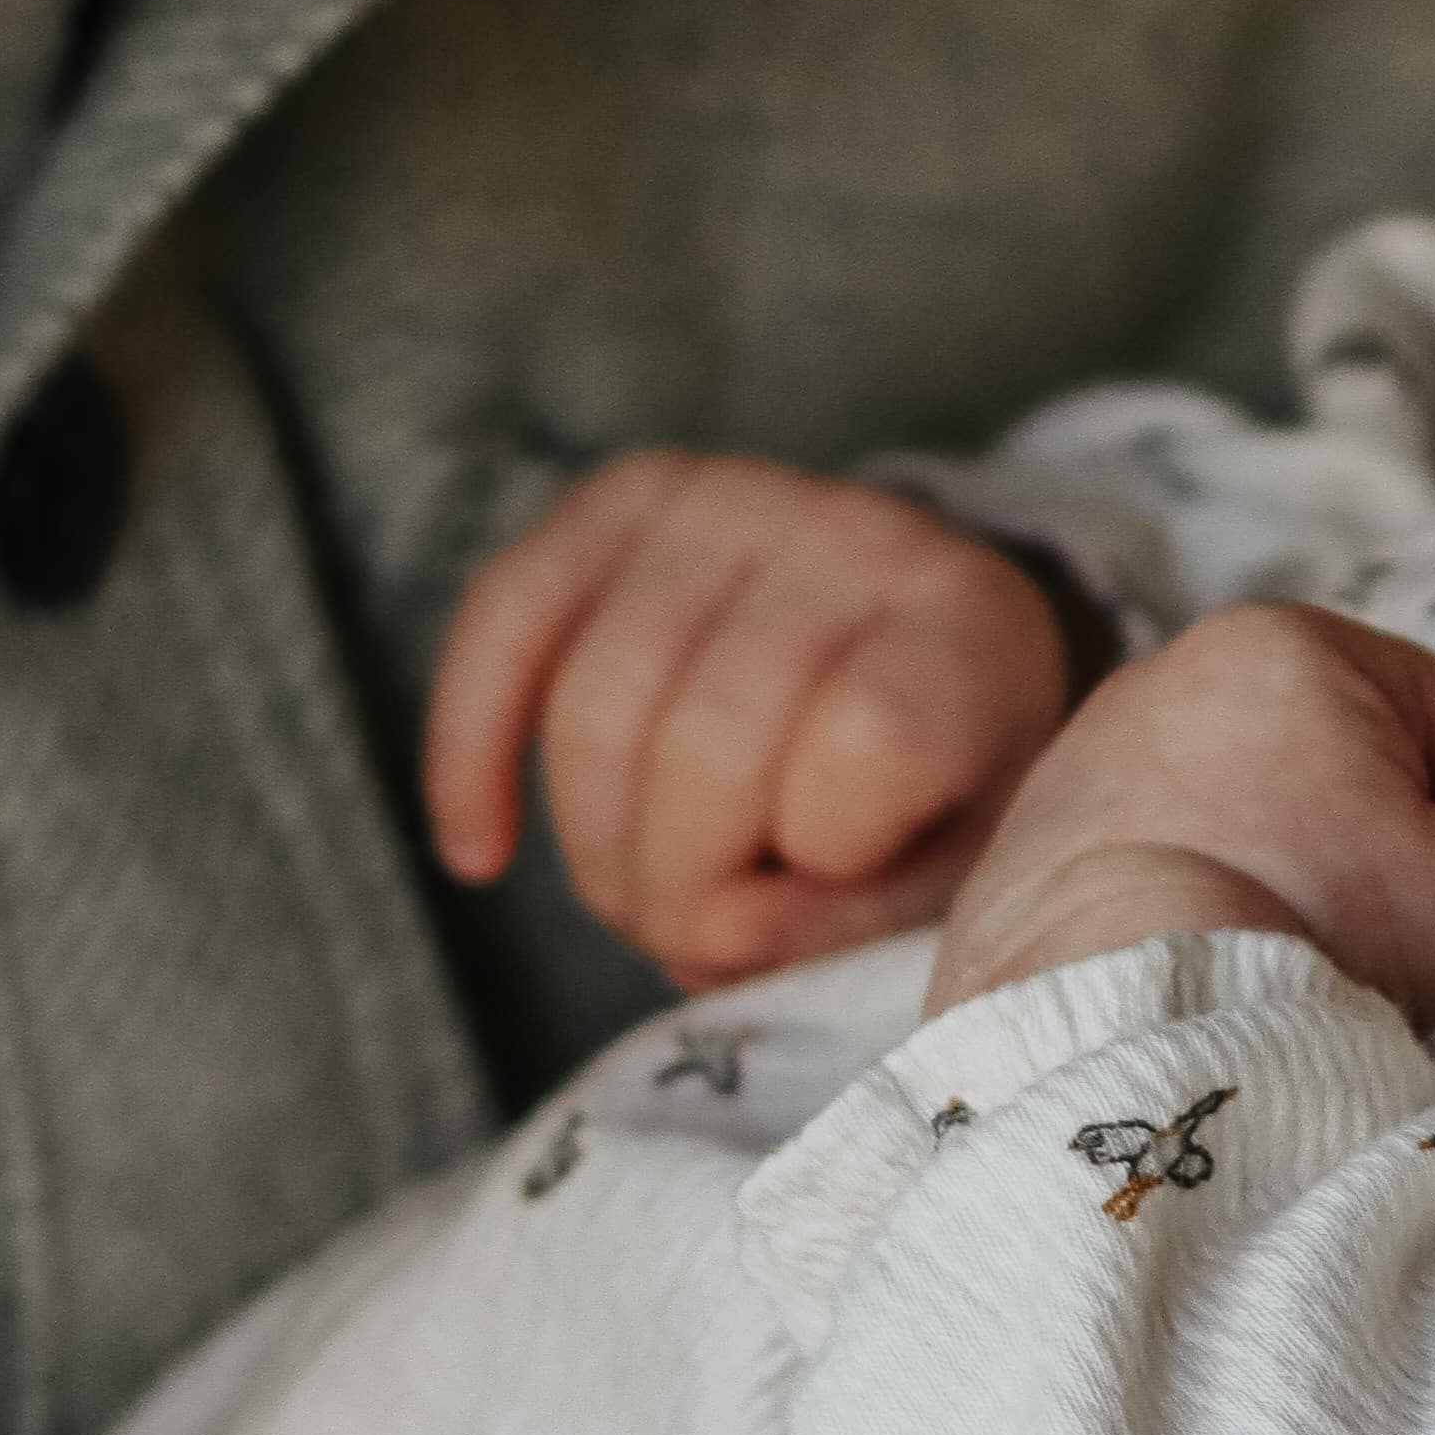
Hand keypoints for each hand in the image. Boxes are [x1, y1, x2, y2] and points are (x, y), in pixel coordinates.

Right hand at [426, 456, 1074, 987]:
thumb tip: (712, 934)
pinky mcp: (619, 498)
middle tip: (697, 936)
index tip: (822, 898)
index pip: (861, 744)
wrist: (919, 648)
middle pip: (704, 738)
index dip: (818, 863)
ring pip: (596, 700)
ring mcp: (730, 498)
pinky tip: (479, 849)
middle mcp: (853, 534)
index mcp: (964, 630)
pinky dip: (470, 744)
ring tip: (642, 900)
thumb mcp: (954, 878)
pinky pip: (506, 613)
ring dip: (594, 846)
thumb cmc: (940, 788)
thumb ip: (854, 925)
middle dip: (676, 885)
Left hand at [930, 604, 1434, 1035]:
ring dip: (1271, 899)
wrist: (1106, 1029)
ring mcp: (1077, 765)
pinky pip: (1146, 889)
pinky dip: (1179, 934)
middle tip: (1367, 960)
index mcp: (1288, 642)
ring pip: (1237, 836)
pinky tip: (1190, 998)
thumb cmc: (1319, 935)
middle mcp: (1166, 674)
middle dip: (1366, 865)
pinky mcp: (1015, 857)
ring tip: (1270, 986)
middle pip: (1334, 779)